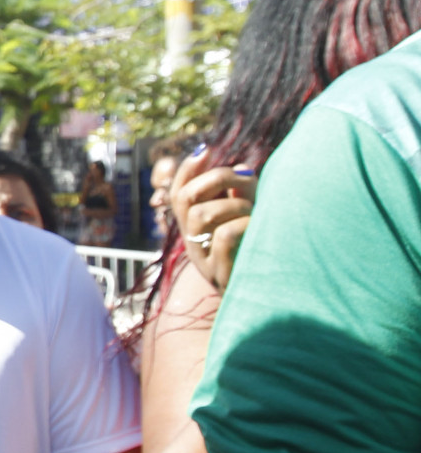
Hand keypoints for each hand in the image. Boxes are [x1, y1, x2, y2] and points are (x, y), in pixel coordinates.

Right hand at [169, 152, 255, 292]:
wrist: (273, 302)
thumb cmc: (264, 254)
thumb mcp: (250, 218)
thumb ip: (242, 194)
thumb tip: (242, 167)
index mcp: (196, 230)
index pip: (179, 193)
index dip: (187, 170)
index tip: (207, 149)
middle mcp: (193, 244)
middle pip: (188, 199)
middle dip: (216, 179)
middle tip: (246, 178)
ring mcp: (205, 261)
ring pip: (203, 215)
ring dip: (234, 204)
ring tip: (255, 211)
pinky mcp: (223, 276)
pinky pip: (224, 236)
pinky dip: (243, 224)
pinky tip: (258, 226)